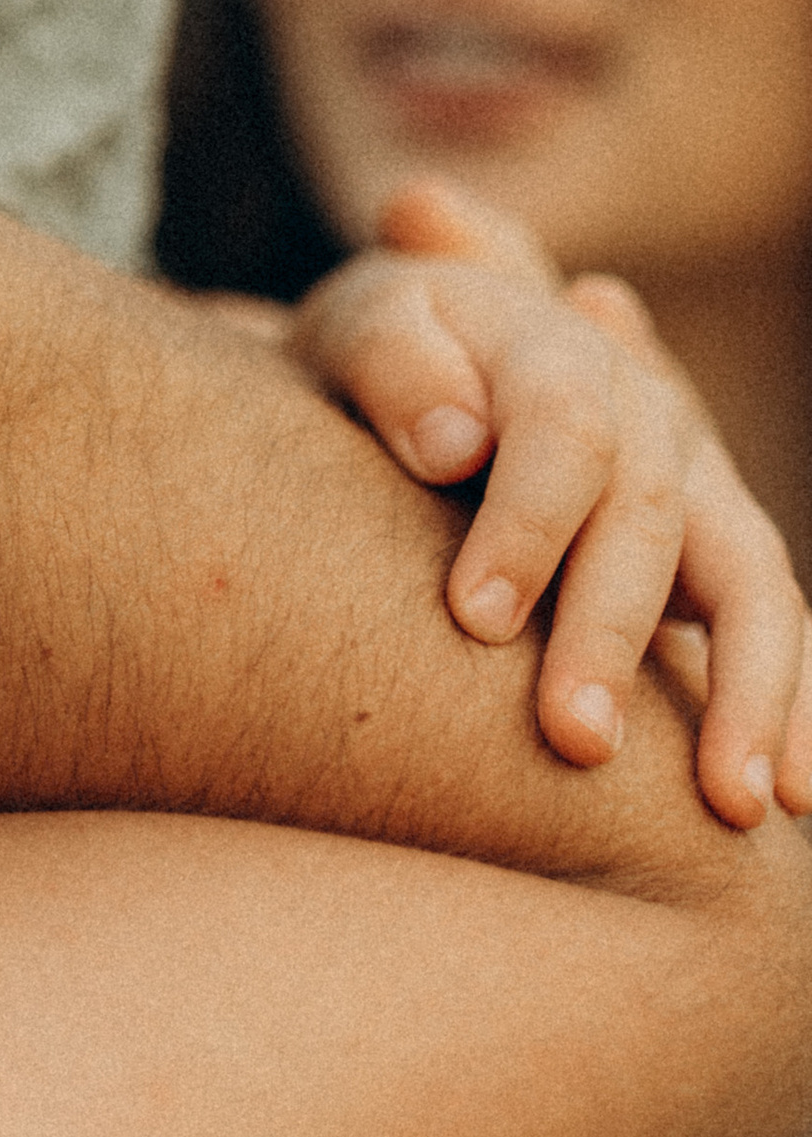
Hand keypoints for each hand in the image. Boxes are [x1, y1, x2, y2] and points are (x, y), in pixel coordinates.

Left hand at [292, 178, 811, 829]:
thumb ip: (394, 356)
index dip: (529, 520)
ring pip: (751, 583)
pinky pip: (774, 634)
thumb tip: (456, 441)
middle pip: (652, 515)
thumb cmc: (387, 365)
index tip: (474, 617)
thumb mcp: (368, 335)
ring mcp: (700, 490)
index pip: (567, 428)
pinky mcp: (717, 566)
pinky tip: (788, 796)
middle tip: (573, 738)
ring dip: (748, 691)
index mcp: (560, 348)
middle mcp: (654, 414)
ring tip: (734, 801)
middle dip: (614, 631)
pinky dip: (792, 710)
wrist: (422, 369)